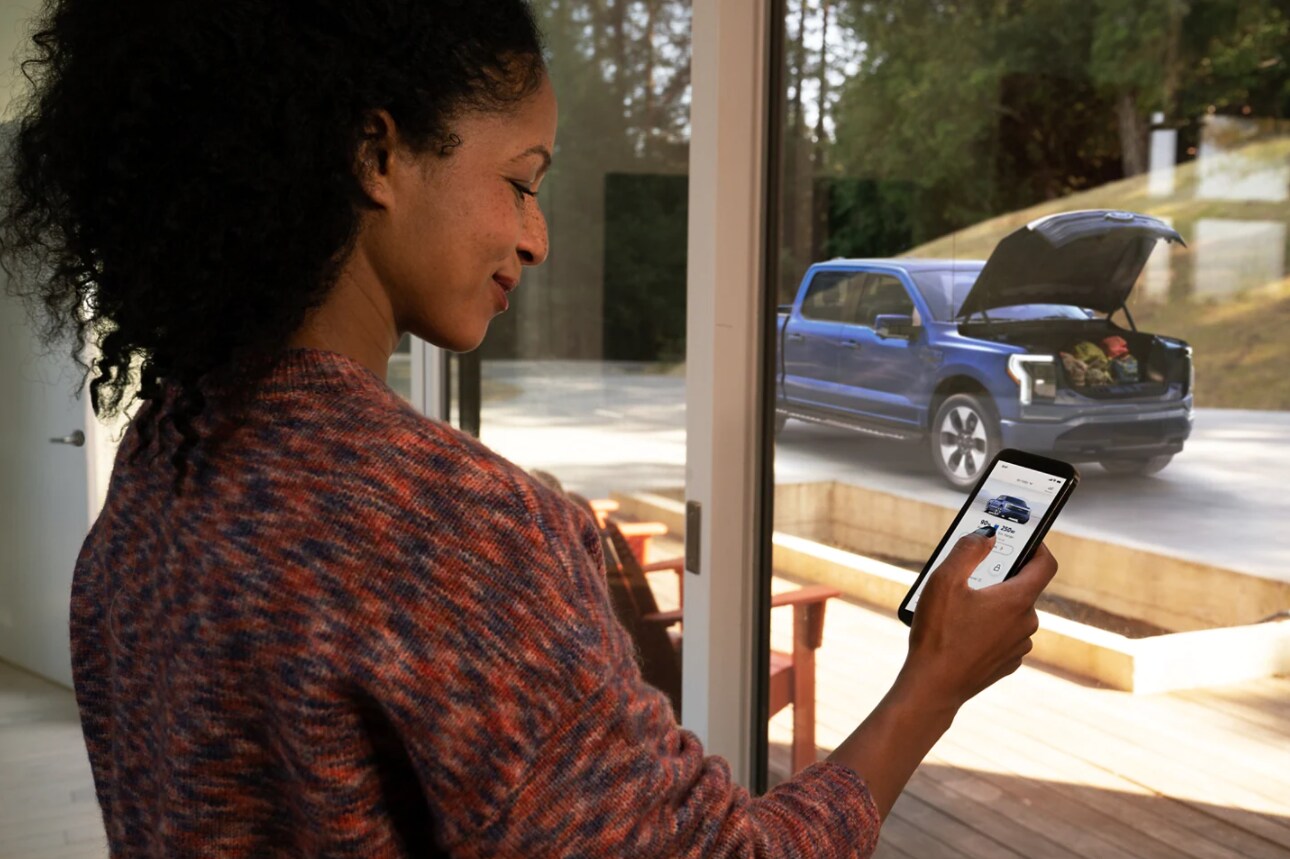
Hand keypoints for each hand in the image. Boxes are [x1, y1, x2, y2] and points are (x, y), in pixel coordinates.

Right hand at [899, 532, 1057, 712]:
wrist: (933, 686)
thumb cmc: (938, 633)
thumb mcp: (944, 580)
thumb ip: (968, 550)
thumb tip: (987, 535)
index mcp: (1017, 600)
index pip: (1045, 564)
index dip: (1036, 546)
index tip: (1021, 539)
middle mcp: (1026, 623)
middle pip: (1023, 588)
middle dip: (1000, 577)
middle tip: (971, 574)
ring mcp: (1019, 646)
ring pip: (1012, 613)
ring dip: (993, 603)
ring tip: (959, 606)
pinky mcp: (1007, 663)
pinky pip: (1004, 635)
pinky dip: (988, 627)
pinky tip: (962, 631)